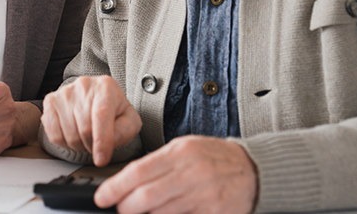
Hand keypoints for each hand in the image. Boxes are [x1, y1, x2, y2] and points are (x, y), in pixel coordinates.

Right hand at [40, 75, 141, 165]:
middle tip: (97, 144)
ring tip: (86, 137)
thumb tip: (109, 142)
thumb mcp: (129, 120)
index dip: (101, 141)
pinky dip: (64, 143)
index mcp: (106, 87)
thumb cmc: (113, 110)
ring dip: (79, 145)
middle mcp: (83, 86)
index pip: (101, 115)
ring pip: (69, 134)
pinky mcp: (51, 101)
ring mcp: (64, 93)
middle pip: (85, 129)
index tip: (101, 160)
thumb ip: (125, 130)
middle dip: (92, 146)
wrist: (95, 96)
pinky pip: (54, 134)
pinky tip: (73, 135)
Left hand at [95, 135, 257, 213]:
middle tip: (119, 209)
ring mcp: (204, 196)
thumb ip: (159, 163)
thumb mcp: (186, 149)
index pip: (138, 171)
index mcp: (181, 153)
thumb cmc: (216, 158)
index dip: (116, 187)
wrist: (254, 170)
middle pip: (146, 197)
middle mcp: (191, 173)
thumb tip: (128, 181)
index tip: (102, 197)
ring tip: (141, 213)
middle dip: (126, 207)